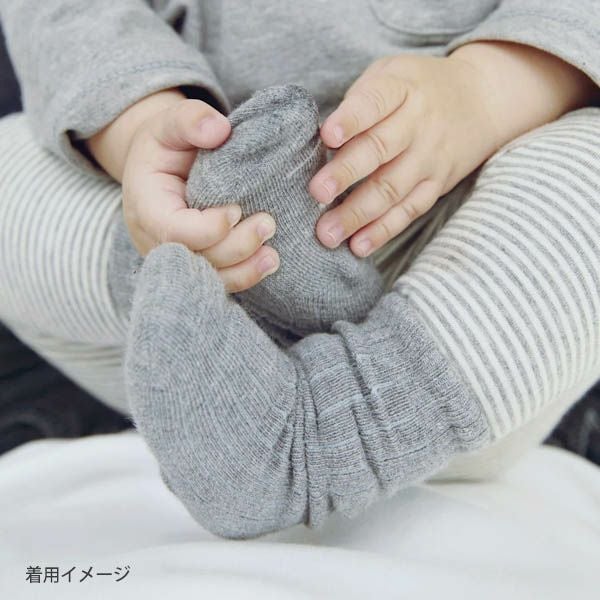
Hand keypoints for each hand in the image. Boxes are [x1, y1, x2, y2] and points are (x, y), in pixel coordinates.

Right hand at [88, 90, 278, 292]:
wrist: (158, 169)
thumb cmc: (165, 146)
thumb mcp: (169, 123)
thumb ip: (189, 119)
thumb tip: (218, 130)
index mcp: (146, 207)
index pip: (174, 231)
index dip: (208, 227)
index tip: (236, 208)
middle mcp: (156, 241)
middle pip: (196, 258)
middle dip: (235, 247)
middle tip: (268, 224)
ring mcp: (176, 257)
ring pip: (209, 277)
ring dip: (244, 270)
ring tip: (273, 256)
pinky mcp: (195, 264)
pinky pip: (219, 280)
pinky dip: (244, 276)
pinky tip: (268, 263)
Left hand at [310, 42, 597, 257]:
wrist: (481, 100)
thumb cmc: (417, 89)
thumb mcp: (391, 74)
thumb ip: (358, 101)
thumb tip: (320, 141)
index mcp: (402, 89)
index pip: (374, 102)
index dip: (350, 119)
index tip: (327, 135)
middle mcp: (418, 125)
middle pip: (380, 150)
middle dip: (346, 173)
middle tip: (316, 193)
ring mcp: (430, 158)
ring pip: (392, 189)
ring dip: (358, 214)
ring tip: (328, 234)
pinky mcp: (436, 186)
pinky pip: (409, 211)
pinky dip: (383, 230)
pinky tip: (358, 245)